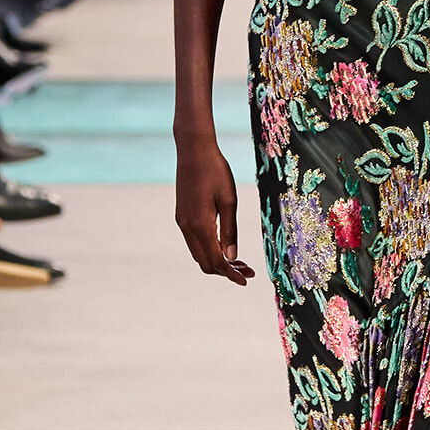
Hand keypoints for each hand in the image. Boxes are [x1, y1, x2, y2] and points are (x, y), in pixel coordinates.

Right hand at [175, 137, 254, 285]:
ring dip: (217, 260)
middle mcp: (187, 227)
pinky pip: (194, 241)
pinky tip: (224, 245)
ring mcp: (182, 222)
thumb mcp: (229, 201)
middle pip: (205, 262)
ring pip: (198, 253)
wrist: (193, 149)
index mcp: (199, 225)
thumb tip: (232, 257)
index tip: (246, 280)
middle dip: (225, 270)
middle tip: (247, 270)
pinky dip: (209, 249)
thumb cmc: (215, 171)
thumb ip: (230, 231)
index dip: (231, 274)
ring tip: (239, 261)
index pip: (215, 261)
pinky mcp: (182, 215)